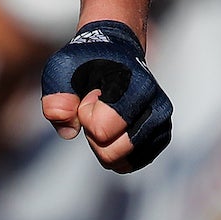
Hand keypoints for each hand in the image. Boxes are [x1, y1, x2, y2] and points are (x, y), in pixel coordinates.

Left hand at [40, 20, 172, 172]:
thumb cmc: (86, 62)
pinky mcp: (161, 138)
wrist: (115, 55)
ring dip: (104, 143)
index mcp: (135, 84)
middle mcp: (157, 104)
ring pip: (121, 162)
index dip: (85, 115)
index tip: (90, 93)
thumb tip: (69, 131)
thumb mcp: (61, 69)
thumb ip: (57, 97)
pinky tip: (113, 127)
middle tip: (96, 106)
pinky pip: (128, 164)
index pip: (101, 129)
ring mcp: (162, 123)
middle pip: (111, 152)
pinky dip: (114, 152)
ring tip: (105, 114)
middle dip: (94, 134)